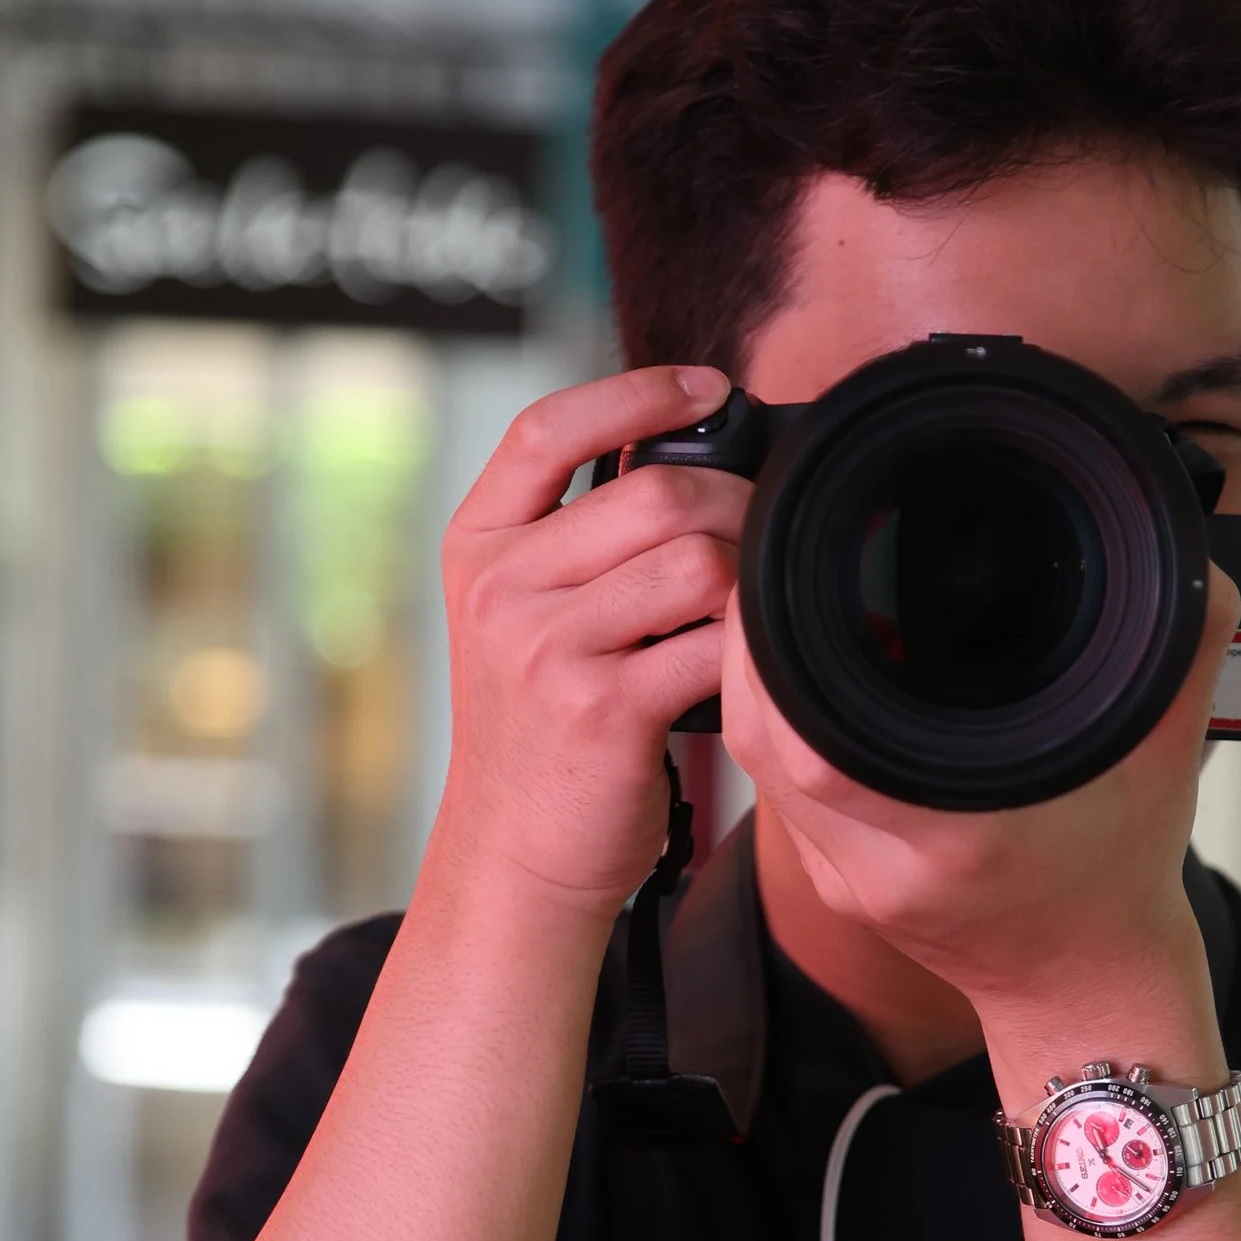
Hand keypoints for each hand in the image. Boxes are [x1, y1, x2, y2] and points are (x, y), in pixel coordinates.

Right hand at [429, 364, 747, 917]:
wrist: (513, 853)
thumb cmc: (541, 727)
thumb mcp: (521, 616)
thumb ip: (576, 539)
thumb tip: (691, 453)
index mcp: (476, 546)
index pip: (546, 429)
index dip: (635, 392)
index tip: (708, 386)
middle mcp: (498, 589)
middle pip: (651, 493)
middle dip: (733, 503)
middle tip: (764, 531)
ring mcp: (545, 650)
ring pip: (693, 561)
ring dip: (747, 578)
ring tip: (749, 606)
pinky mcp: (602, 711)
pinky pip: (714, 645)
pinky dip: (749, 649)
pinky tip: (750, 663)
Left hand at [719, 558, 1240, 1014]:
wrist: (1085, 984)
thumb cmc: (1123, 878)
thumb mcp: (1170, 756)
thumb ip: (1186, 648)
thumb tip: (1192, 561)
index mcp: (962, 835)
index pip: (822, 740)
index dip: (789, 646)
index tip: (808, 572)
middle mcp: (886, 863)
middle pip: (768, 736)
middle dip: (759, 638)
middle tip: (782, 564)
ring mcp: (848, 880)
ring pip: (757, 759)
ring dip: (755, 675)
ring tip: (784, 601)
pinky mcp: (832, 881)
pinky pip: (776, 787)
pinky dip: (776, 721)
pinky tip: (803, 674)